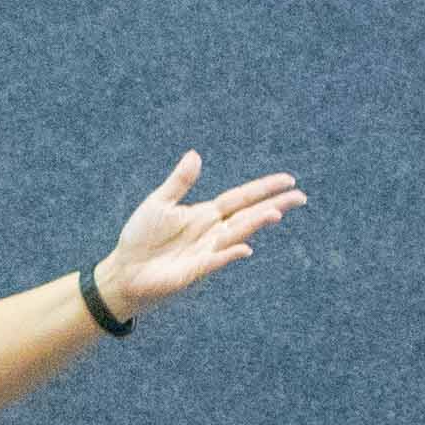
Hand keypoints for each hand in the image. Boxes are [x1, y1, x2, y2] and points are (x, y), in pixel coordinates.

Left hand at [89, 148, 303, 321]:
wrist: (124, 271)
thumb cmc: (140, 238)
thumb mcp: (159, 203)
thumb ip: (179, 182)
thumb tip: (195, 154)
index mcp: (206, 214)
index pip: (242, 198)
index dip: (264, 189)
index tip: (288, 180)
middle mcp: (212, 232)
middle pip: (249, 215)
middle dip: (274, 205)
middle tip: (300, 197)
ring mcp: (206, 251)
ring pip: (237, 234)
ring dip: (255, 225)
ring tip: (275, 212)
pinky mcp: (195, 270)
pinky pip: (216, 261)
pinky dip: (229, 254)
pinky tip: (244, 248)